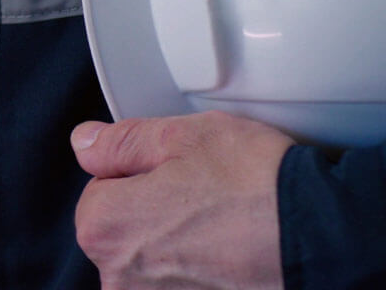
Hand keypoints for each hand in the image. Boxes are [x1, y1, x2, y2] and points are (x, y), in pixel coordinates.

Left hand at [72, 111, 294, 288]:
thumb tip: (85, 144)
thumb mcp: (183, 137)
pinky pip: (180, 286)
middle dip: (157, 214)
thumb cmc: (259, 188)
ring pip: (153, 264)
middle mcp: (120, 279)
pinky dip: (202, 274)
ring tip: (225, 229)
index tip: (176, 174)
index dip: (139, 176)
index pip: (99, 192)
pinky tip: (232, 258)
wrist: (326, 242)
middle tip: (207, 200)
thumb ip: (121, 142)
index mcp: (105, 227)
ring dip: (180, 248)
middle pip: (124, 233)